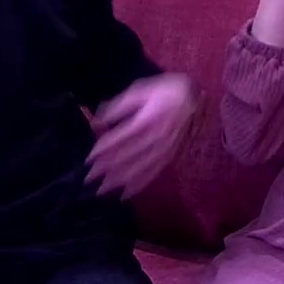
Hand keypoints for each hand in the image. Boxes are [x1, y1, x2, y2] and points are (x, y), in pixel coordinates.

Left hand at [86, 73, 199, 199]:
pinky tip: (125, 194)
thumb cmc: (163, 90)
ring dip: (119, 181)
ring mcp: (163, 149)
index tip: (88, 159)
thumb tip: (96, 122)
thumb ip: (117, 107)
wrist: (194, 96)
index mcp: (146, 119)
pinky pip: (152, 173)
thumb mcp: (139, 90)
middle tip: (88, 180)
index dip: (103, 150)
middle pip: (127, 157)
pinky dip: (138, 185)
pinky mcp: (169, 156)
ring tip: (102, 190)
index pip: (120, 139)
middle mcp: (155, 138)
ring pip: (138, 169)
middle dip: (106, 170)